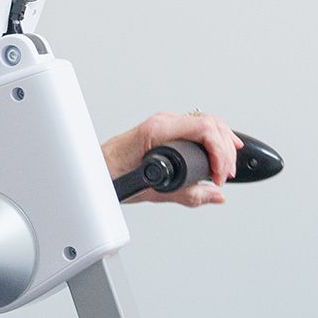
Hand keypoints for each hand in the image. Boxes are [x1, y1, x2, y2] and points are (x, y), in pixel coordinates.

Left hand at [103, 110, 242, 205]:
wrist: (92, 170)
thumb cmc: (111, 176)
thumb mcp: (152, 192)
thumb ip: (187, 195)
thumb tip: (214, 196)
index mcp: (157, 131)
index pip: (204, 129)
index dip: (219, 153)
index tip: (219, 175)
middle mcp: (162, 122)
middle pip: (211, 124)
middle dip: (226, 151)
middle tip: (224, 176)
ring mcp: (164, 124)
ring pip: (207, 122)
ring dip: (223, 143)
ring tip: (226, 168)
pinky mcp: (165, 129)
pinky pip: (198, 126)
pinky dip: (214, 138)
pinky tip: (222, 150)